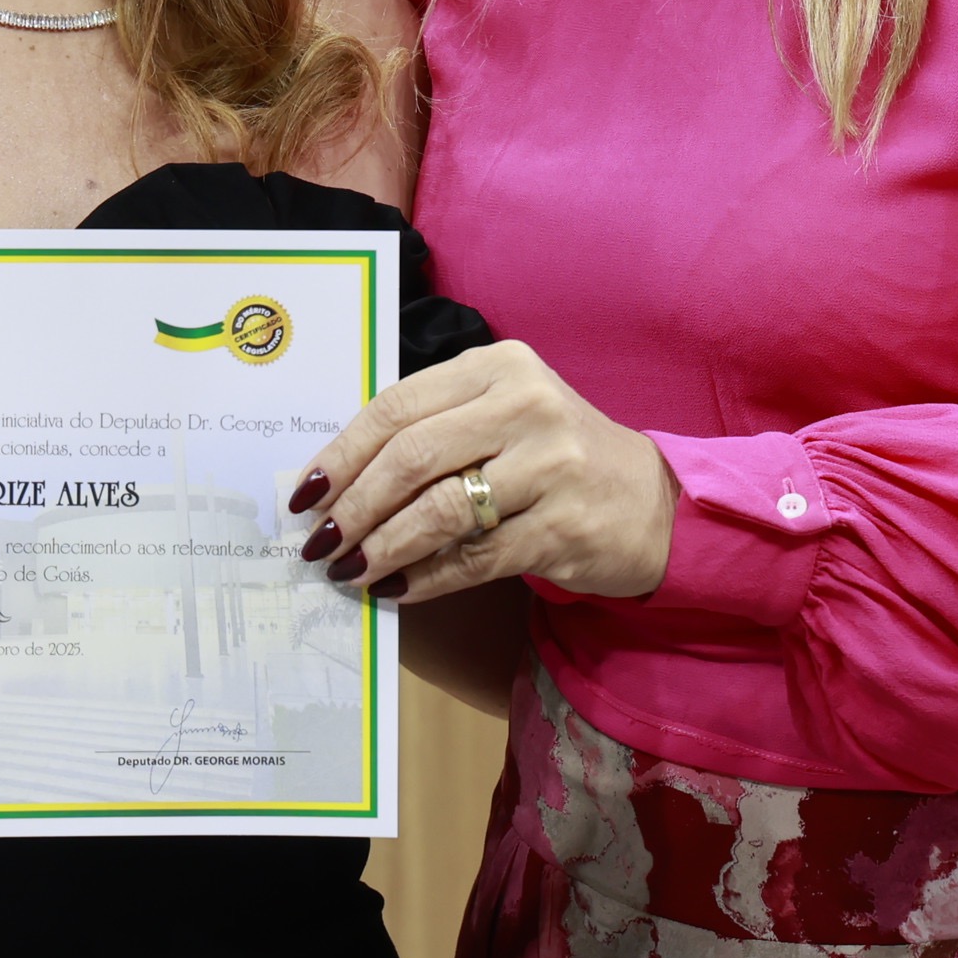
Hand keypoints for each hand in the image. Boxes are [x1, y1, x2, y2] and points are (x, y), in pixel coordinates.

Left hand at [288, 339, 679, 603]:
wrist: (652, 504)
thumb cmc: (555, 458)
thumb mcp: (501, 417)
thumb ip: (433, 430)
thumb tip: (337, 480)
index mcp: (498, 367)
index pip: (397, 406)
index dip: (342, 452)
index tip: (304, 492)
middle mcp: (526, 406)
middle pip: (411, 456)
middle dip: (353, 506)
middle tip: (319, 541)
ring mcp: (550, 466)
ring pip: (438, 510)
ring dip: (382, 547)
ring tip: (348, 570)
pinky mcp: (564, 526)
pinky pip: (473, 558)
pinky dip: (425, 578)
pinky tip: (396, 589)